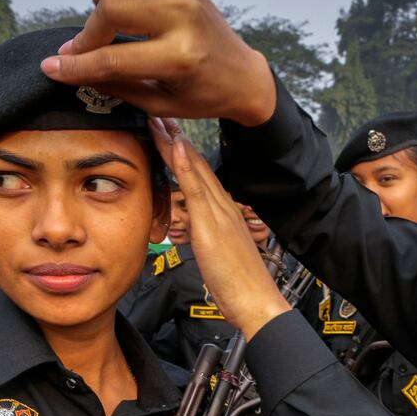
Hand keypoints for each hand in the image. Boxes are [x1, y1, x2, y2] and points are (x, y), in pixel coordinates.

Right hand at [41, 0, 277, 125]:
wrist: (243, 75)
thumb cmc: (202, 95)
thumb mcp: (159, 104)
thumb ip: (114, 84)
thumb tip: (68, 66)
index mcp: (180, 57)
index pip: (113, 57)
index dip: (76, 64)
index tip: (52, 67)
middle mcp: (183, 18)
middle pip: (112, 9)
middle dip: (88, 34)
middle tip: (86, 49)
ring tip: (107, 17)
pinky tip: (123, 1)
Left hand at [147, 118, 289, 339]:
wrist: (258, 303)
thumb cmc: (239, 286)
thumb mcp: (219, 256)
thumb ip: (208, 239)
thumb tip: (196, 231)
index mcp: (224, 214)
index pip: (200, 176)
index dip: (182, 152)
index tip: (167, 132)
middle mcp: (224, 207)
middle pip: (197, 165)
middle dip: (177, 138)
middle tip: (158, 112)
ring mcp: (220, 213)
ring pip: (196, 170)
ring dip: (177, 142)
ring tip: (159, 118)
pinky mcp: (213, 225)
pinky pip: (197, 189)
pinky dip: (187, 165)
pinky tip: (177, 146)